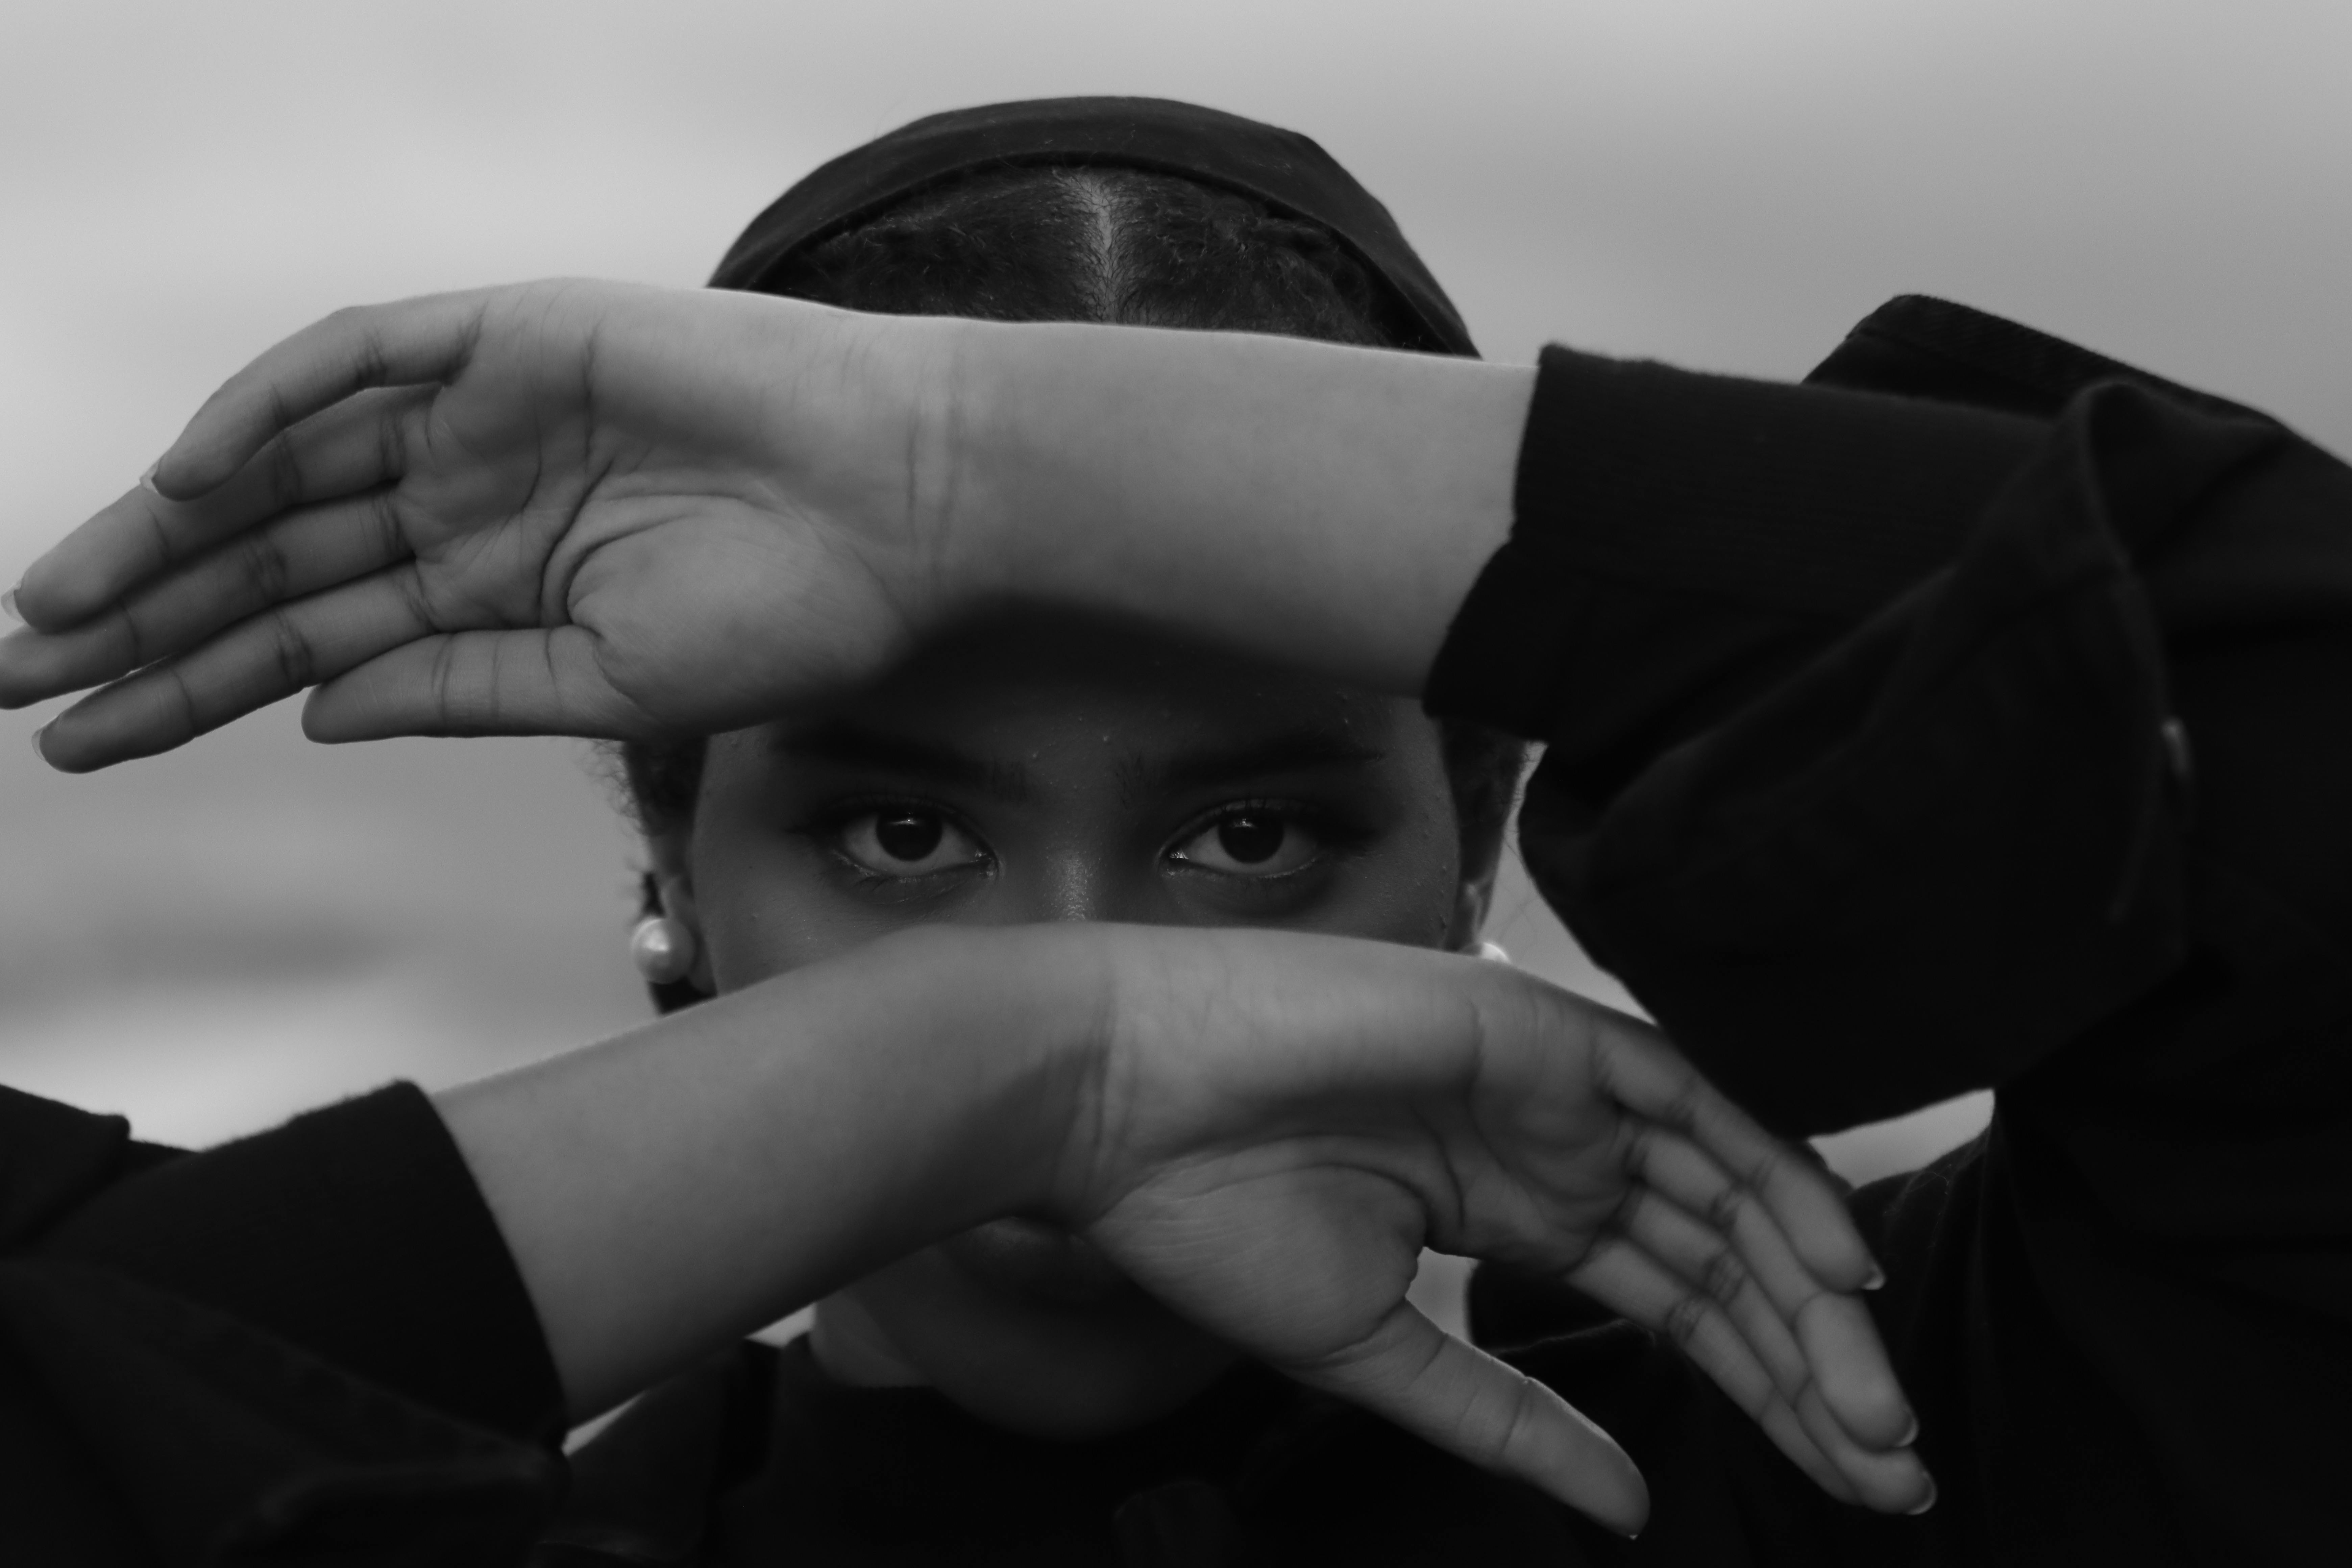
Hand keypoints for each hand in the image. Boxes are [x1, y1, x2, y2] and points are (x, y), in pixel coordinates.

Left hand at [1, 280, 963, 768]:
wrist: (910, 508)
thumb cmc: (797, 609)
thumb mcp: (608, 688)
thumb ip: (458, 692)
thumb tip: (314, 715)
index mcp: (495, 593)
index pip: (303, 645)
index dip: (186, 689)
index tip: (78, 737)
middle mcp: (468, 500)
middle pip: (267, 558)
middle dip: (140, 616)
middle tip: (14, 674)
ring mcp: (483, 414)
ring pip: (282, 465)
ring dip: (166, 532)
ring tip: (52, 603)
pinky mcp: (512, 334)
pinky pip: (358, 357)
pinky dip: (268, 407)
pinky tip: (186, 479)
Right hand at [1060, 927, 1927, 1534]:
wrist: (1121, 1106)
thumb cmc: (1213, 1217)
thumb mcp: (1380, 1355)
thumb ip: (1511, 1420)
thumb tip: (1629, 1509)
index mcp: (1514, 1216)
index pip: (1679, 1309)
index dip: (1767, 1389)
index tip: (1849, 1476)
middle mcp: (1555, 1152)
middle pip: (1724, 1261)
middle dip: (1815, 1366)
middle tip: (1892, 1469)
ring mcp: (1554, 1090)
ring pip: (1725, 1193)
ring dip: (1811, 1298)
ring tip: (1879, 1406)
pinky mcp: (1539, 1032)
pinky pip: (1687, 1103)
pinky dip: (1769, 1178)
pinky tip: (1836, 1266)